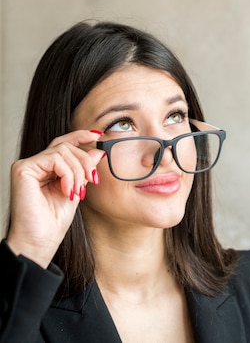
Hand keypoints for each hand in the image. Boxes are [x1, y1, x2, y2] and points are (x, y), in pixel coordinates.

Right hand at [6, 129, 104, 267]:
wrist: (40, 242)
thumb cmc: (54, 222)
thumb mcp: (76, 189)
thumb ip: (83, 170)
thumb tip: (97, 151)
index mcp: (46, 168)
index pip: (63, 144)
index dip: (81, 136)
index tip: (98, 136)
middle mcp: (35, 165)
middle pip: (65, 146)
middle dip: (84, 160)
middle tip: (93, 179)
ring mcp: (27, 166)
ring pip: (62, 151)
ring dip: (77, 171)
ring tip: (78, 192)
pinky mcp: (23, 169)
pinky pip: (54, 159)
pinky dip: (67, 173)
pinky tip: (68, 191)